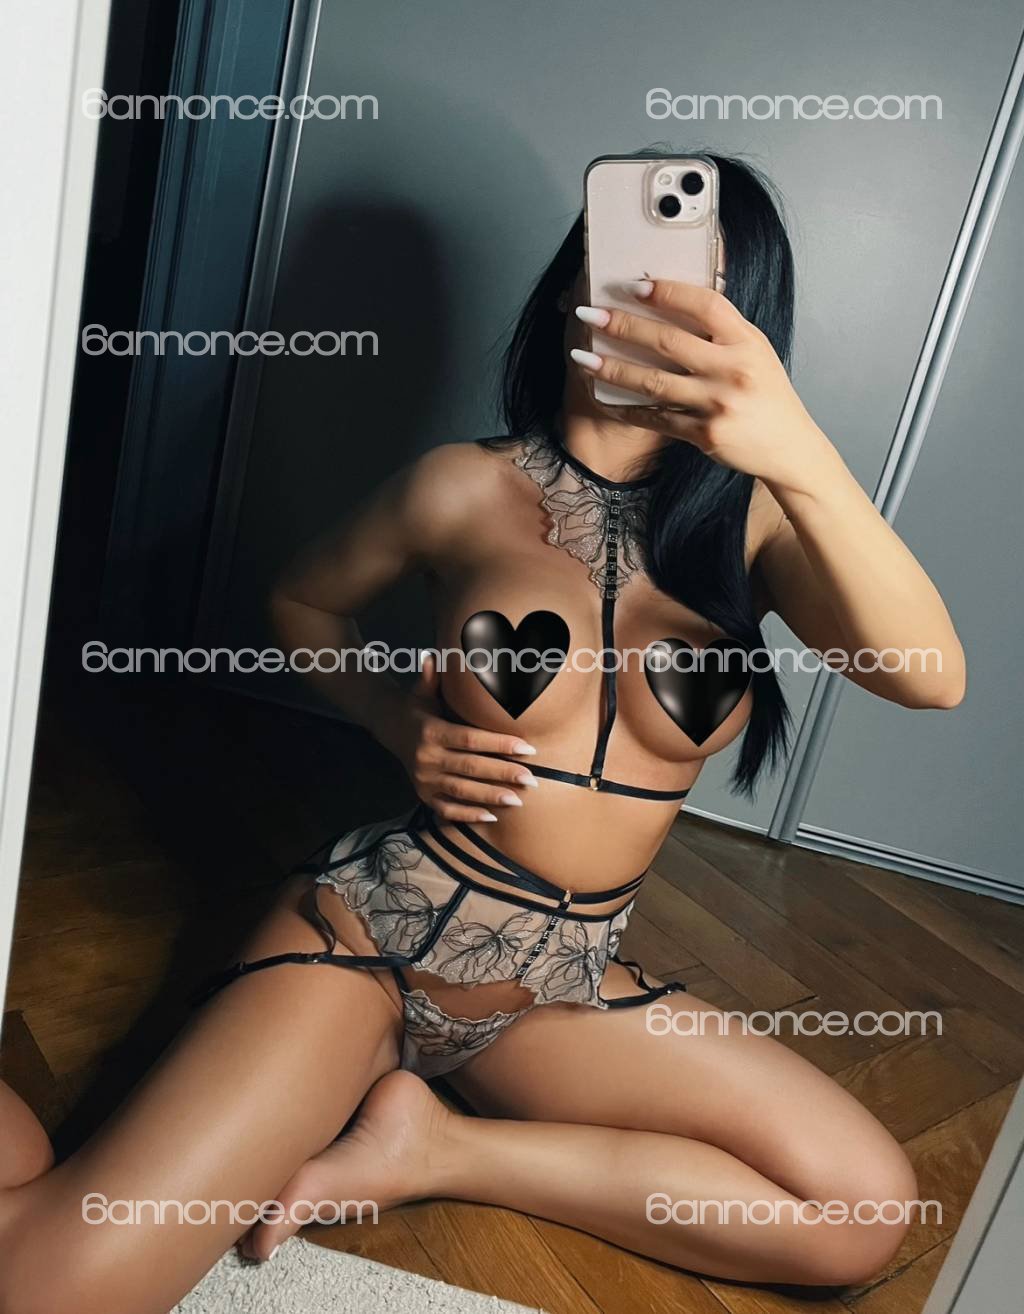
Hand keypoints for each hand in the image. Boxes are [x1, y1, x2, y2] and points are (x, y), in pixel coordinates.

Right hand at [380, 655, 537, 822]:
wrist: (389, 727)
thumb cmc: (419, 706)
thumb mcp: (423, 690)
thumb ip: (433, 677)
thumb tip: (435, 655)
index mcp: (431, 731)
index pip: (471, 740)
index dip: (500, 745)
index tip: (528, 748)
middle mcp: (426, 757)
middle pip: (470, 768)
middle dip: (503, 774)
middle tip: (531, 780)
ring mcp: (423, 779)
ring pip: (461, 791)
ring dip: (490, 796)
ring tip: (518, 799)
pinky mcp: (423, 794)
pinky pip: (446, 808)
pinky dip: (468, 815)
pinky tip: (491, 816)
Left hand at [572, 280, 838, 494]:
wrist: (788, 447)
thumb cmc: (768, 394)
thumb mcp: (756, 351)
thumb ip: (723, 330)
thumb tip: (677, 299)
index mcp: (747, 341)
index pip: (705, 305)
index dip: (669, 292)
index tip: (635, 285)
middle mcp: (733, 370)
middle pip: (669, 342)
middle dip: (623, 326)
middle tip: (589, 315)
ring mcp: (719, 404)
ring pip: (654, 383)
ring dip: (613, 370)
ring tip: (582, 358)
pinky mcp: (706, 436)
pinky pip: (658, 419)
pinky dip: (628, 410)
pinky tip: (604, 400)